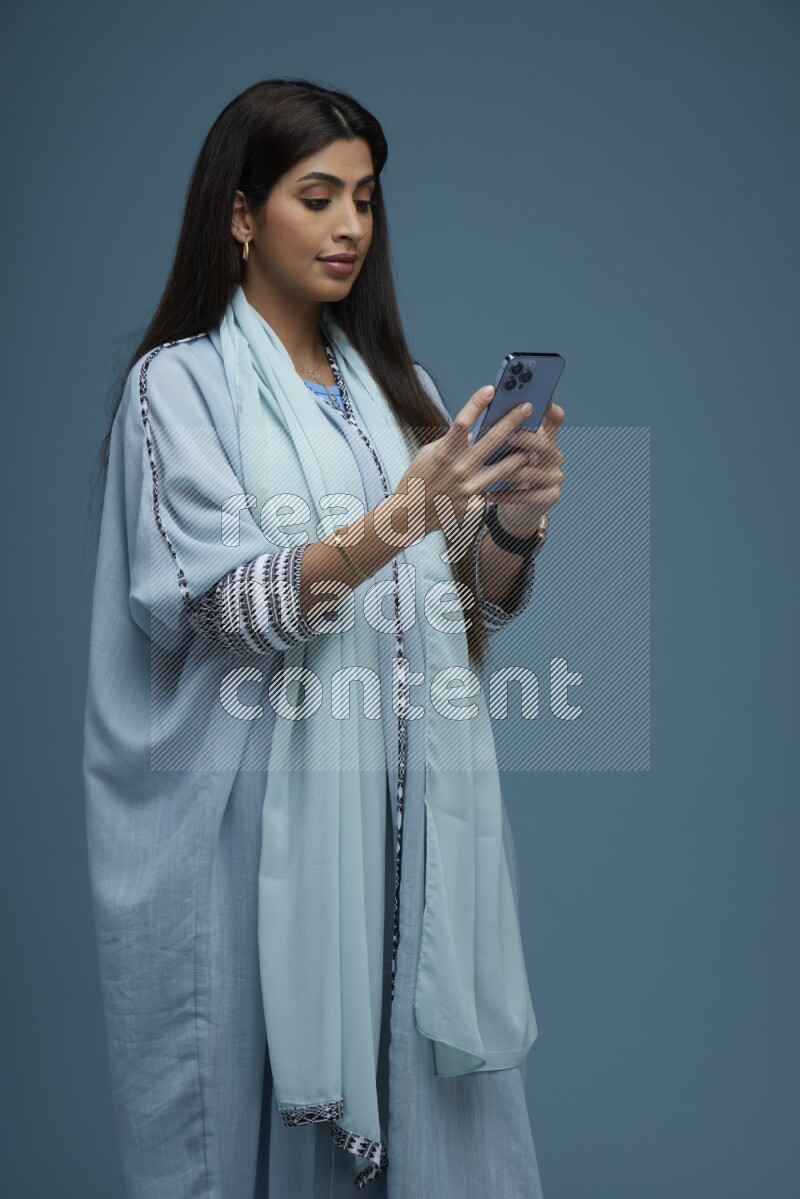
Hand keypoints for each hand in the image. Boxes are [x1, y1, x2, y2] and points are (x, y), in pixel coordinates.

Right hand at [388, 384, 536, 540]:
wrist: (409, 514)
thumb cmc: (417, 479)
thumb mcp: (429, 454)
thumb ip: (451, 443)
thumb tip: (473, 429)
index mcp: (443, 452)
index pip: (462, 422)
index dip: (477, 403)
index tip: (490, 389)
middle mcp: (457, 468)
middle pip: (491, 440)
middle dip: (512, 421)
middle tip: (527, 408)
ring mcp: (467, 487)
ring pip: (503, 468)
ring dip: (521, 454)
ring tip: (535, 444)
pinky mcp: (472, 503)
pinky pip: (494, 489)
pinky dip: (508, 481)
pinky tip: (521, 476)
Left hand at [482, 402, 564, 538]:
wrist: (516, 510)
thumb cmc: (505, 474)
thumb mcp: (506, 453)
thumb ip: (503, 437)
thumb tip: (485, 419)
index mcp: (546, 439)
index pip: (555, 418)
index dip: (549, 407)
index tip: (535, 399)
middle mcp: (554, 456)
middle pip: (544, 444)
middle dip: (524, 438)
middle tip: (507, 434)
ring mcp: (555, 477)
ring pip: (531, 471)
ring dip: (508, 470)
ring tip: (489, 469)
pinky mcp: (550, 497)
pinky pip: (527, 495)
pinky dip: (506, 494)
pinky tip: (489, 493)